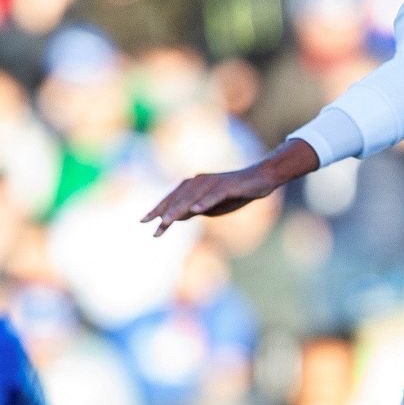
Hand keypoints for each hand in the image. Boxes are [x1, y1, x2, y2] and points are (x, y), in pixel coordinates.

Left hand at [142, 166, 275, 236]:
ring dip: (179, 209)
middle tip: (152, 226)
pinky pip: (214, 194)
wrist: (261, 179)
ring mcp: (213, 182)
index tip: (142, 222)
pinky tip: (196, 210)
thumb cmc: (235, 193)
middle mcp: (199, 181)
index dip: (157, 210)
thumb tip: (175, 217)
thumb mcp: (211, 205)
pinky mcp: (228, 185)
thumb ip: (193, 209)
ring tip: (167, 221)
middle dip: (164, 212)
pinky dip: (205, 202)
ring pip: (192, 197)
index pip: (172, 199)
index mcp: (194, 185)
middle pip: (178, 198)